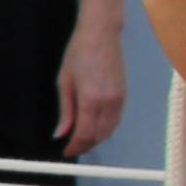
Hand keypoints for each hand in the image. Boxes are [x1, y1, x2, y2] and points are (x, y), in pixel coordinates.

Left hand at [56, 13, 128, 157]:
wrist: (101, 34)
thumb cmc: (78, 53)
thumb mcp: (64, 82)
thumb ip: (65, 111)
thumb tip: (60, 134)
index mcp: (91, 98)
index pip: (85, 133)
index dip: (75, 146)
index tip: (66, 151)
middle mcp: (108, 101)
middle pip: (99, 136)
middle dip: (85, 145)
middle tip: (72, 147)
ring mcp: (119, 98)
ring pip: (110, 130)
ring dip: (96, 138)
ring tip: (81, 138)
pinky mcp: (124, 95)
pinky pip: (116, 120)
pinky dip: (105, 128)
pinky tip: (94, 127)